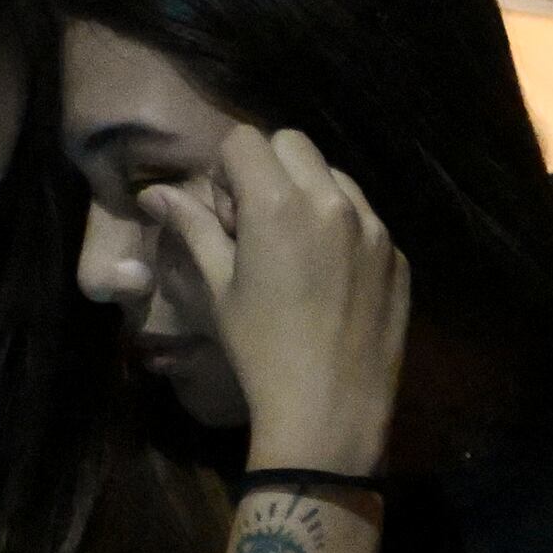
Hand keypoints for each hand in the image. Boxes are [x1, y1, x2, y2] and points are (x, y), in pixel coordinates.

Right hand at [144, 126, 408, 473]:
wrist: (330, 412)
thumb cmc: (261, 352)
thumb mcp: (219, 289)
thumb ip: (193, 228)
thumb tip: (155, 193)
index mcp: (279, 203)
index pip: (246, 140)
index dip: (226, 170)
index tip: (226, 214)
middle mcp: (333, 201)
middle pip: (293, 144)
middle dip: (269, 168)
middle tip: (256, 224)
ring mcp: (374, 227)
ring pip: (335, 177)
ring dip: (309, 193)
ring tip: (297, 250)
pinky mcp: (398, 255)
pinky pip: (366, 218)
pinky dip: (343, 228)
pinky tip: (330, 281)